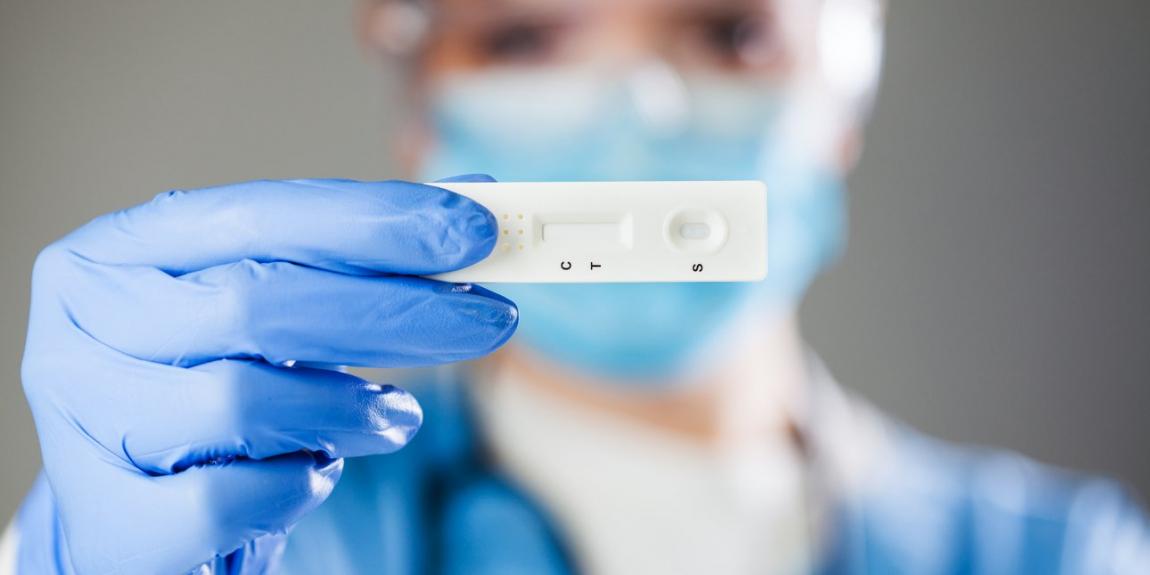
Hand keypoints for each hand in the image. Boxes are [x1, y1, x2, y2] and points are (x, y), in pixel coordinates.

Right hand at [18, 177, 516, 572]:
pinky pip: (227, 498)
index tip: (475, 228)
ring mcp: (88, 420)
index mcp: (125, 252)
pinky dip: (295, 485)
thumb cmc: (210, 384)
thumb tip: (476, 199)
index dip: (376, 220)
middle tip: (491, 320)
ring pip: (241, 400)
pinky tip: (312, 472)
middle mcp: (89, 323)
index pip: (261, 215)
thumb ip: (358, 257)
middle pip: (258, 302)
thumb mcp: (273, 310)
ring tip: (392, 416)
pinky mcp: (109, 515)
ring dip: (347, 408)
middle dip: (396, 310)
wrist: (139, 501)